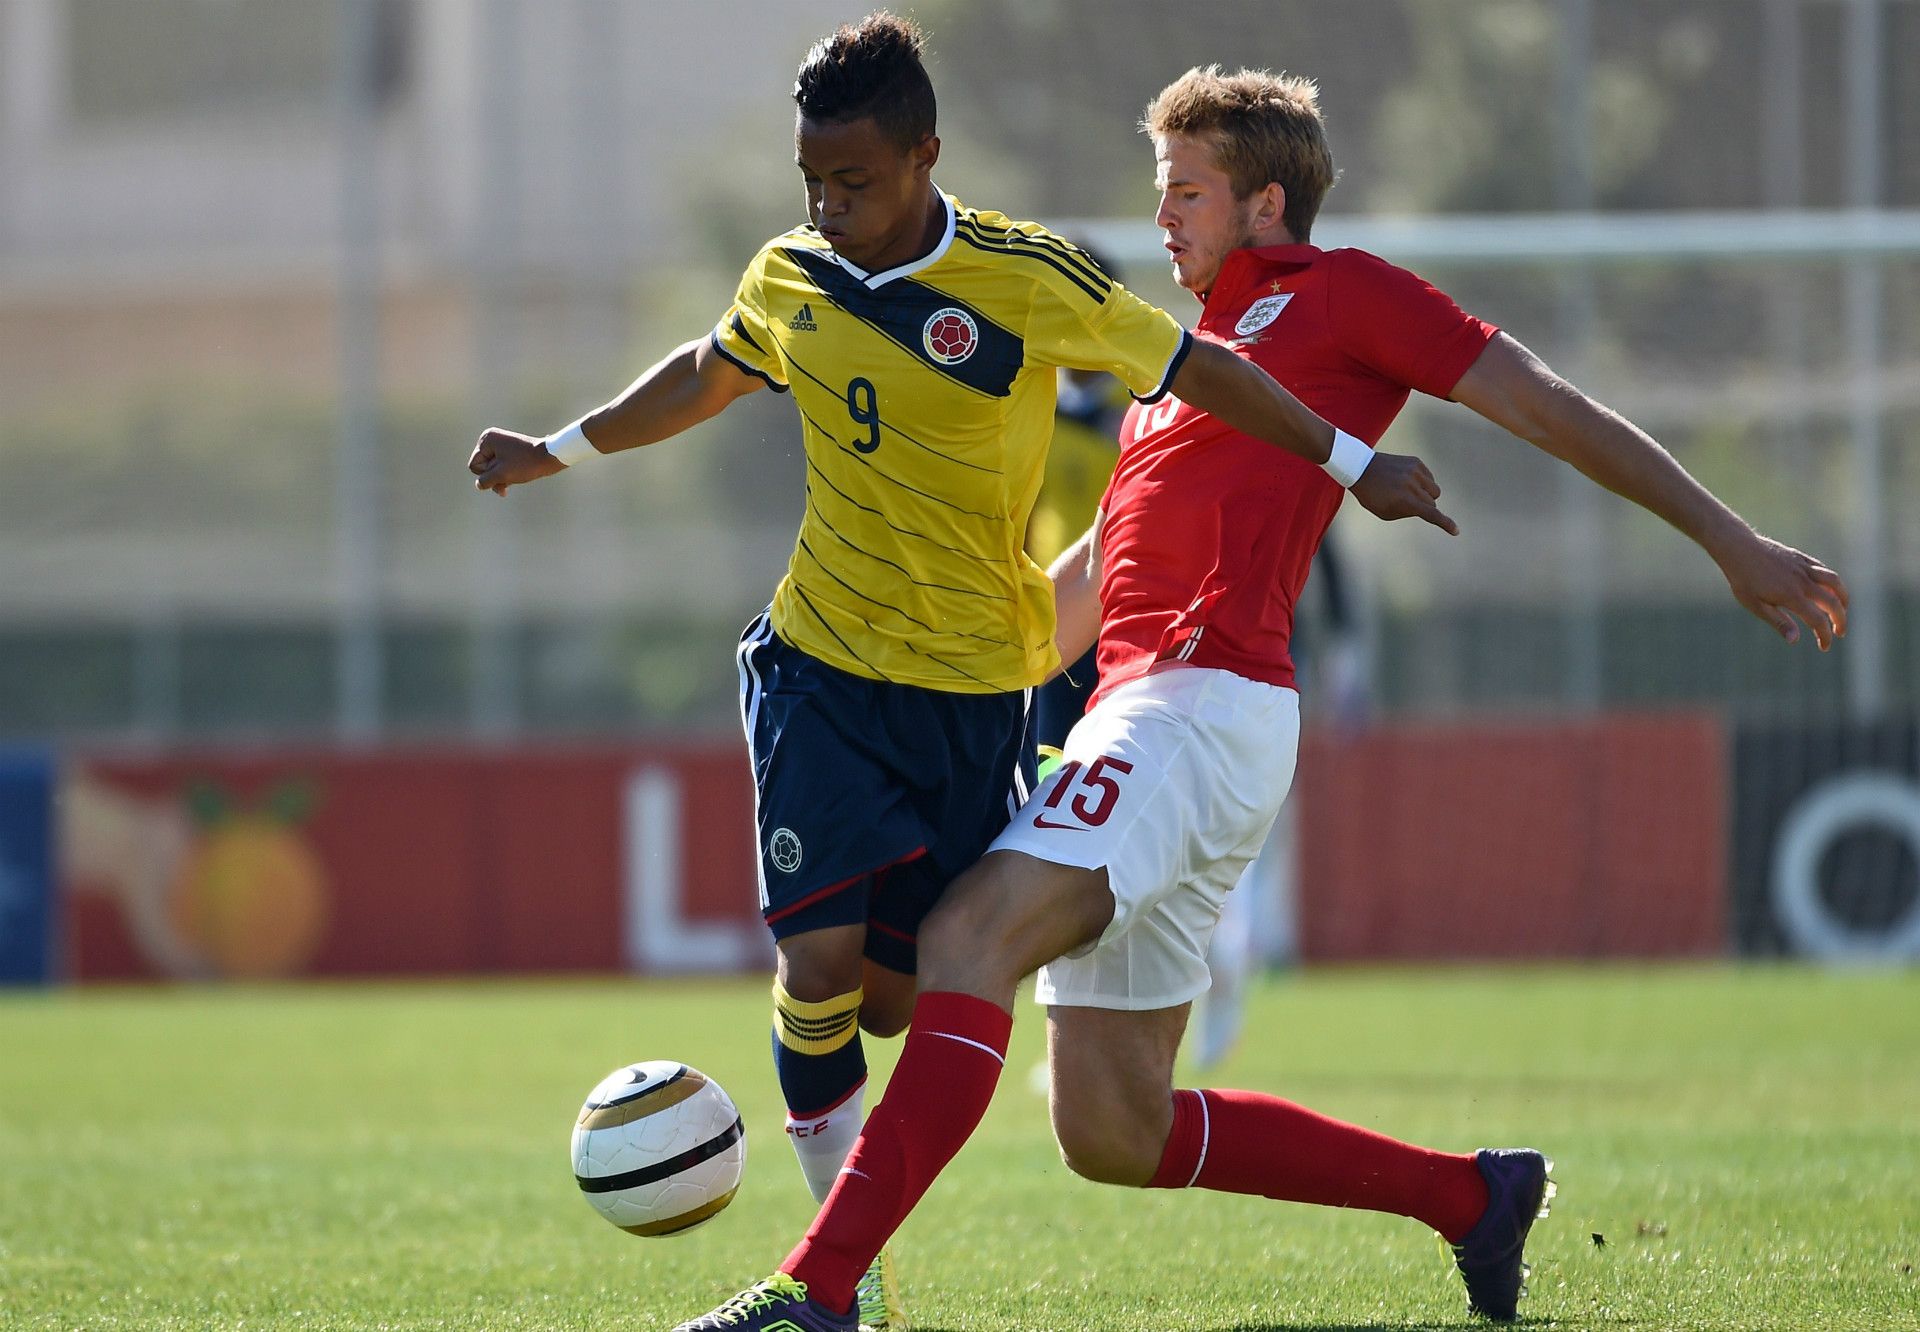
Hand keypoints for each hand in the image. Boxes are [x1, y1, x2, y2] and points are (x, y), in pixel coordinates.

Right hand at [468, 427, 565, 495]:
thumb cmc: (525, 464)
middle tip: (511, 475)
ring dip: (501, 479)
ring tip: (514, 480)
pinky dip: (505, 476)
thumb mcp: (502, 475)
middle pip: (483, 467)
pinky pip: (501, 468)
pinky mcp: (509, 452)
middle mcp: (491, 439)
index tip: (503, 470)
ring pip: (492, 470)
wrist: (549, 457)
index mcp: (486, 440)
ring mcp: (500, 445)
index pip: (474, 465)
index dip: (487, 474)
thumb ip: (485, 481)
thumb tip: (479, 485)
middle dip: (495, 477)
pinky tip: (512, 482)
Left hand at [1349, 451, 1458, 534]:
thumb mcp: (1386, 512)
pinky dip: (1422, 482)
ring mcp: (1415, 472)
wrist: (1361, 468)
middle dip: (1423, 506)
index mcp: (1405, 501)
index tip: (1455, 531)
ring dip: (1425, 494)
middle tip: (1406, 502)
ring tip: (1407, 491)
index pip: (1431, 514)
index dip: (1445, 524)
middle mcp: (1413, 486)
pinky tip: (1406, 480)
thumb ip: (1408, 512)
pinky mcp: (1416, 462)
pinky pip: (1429, 477)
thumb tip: (1425, 508)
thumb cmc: (1371, 495)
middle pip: (1432, 503)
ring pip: (1434, 490)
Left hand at [1717, 533, 1848, 649]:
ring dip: (1844, 598)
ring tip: (1843, 610)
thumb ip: (1778, 621)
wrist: (1739, 549)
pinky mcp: (1801, 558)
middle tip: (1840, 632)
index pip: (1818, 620)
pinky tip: (1829, 590)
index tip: (1824, 647)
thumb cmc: (1744, 580)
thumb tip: (1795, 640)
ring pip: (1835, 582)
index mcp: (1792, 596)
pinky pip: (1824, 570)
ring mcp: (1804, 568)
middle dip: (1841, 620)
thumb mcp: (1756, 605)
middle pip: (1833, 602)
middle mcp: (1803, 582)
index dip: (1825, 636)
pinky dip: (1832, 582)